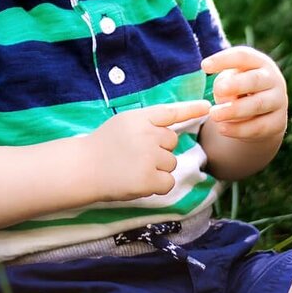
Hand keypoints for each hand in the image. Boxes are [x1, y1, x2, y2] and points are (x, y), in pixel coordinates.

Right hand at [82, 99, 210, 201]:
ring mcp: (148, 156)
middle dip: (160, 149)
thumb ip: (147, 123)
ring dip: (158, 168)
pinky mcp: (149, 178)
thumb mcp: (124, 123)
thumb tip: (172, 132)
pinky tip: (139, 181)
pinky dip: (157, 185)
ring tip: (134, 168)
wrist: (83, 168)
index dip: (191, 109)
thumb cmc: (104, 146)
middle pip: (172, 142)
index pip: (171, 112)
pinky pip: (168, 182)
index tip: (208, 107)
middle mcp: (147, 134)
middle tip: (136, 155)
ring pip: (171, 163)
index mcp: (140, 118)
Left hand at [201, 46, 287, 142]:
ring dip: (234, 110)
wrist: (263, 112)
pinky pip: (259, 126)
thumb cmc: (240, 88)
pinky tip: (222, 129)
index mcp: (259, 62)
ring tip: (214, 115)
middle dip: (236, 85)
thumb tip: (223, 97)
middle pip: (255, 80)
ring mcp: (279, 101)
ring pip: (258, 104)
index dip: (223, 60)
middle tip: (218, 91)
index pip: (242, 56)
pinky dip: (239, 129)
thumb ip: (224, 82)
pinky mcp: (278, 122)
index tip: (204, 66)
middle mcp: (273, 79)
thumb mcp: (231, 79)